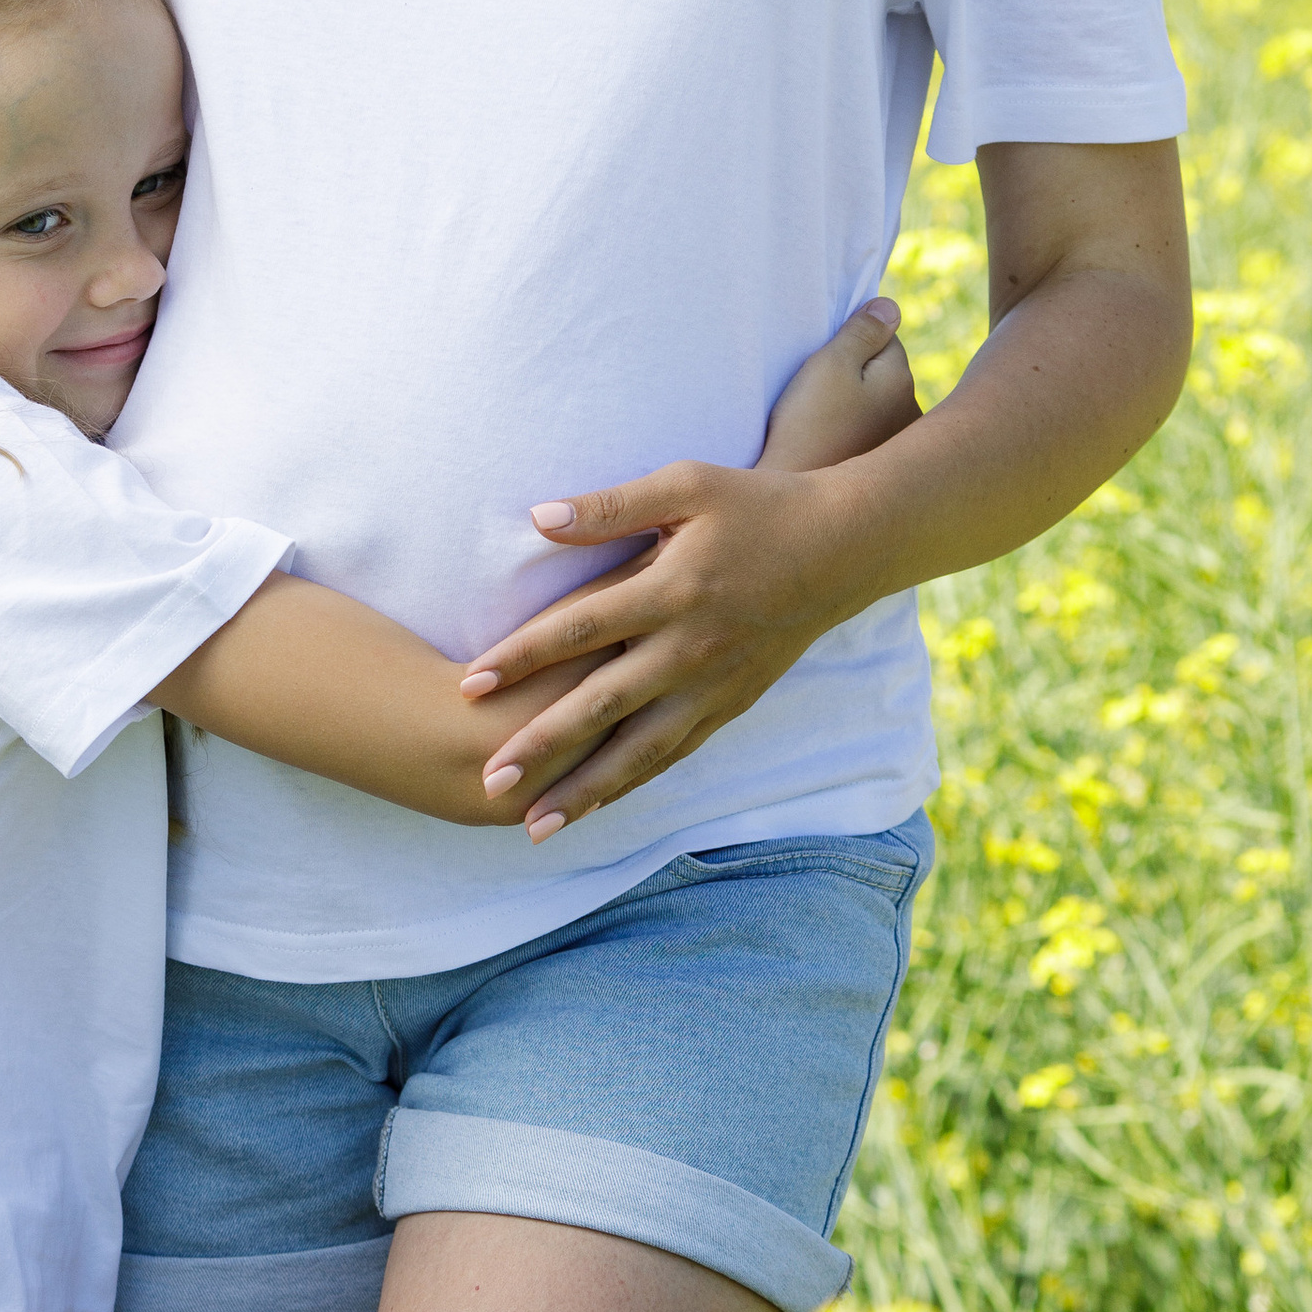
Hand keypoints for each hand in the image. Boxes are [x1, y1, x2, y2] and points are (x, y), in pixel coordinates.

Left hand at [460, 466, 858, 836]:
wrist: (842, 547)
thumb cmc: (756, 505)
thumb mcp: (686, 485)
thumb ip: (611, 506)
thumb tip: (537, 517)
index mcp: (672, 590)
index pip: (579, 628)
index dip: (521, 657)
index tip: (468, 686)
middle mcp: (690, 648)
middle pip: (601, 705)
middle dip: (541, 747)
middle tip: (486, 782)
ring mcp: (713, 685)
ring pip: (640, 750)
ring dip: (585, 790)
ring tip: (534, 826)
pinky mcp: (731, 705)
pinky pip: (675, 754)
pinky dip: (632, 784)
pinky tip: (595, 806)